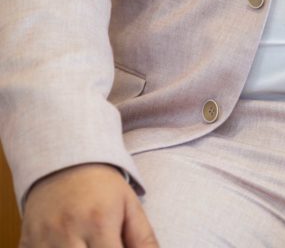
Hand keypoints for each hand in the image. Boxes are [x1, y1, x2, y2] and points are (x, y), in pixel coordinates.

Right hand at [20, 163, 157, 246]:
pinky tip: (65, 245)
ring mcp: (44, 239)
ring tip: (87, 243)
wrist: (63, 159)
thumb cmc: (102, 186)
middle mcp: (69, 232)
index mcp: (99, 223)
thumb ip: (143, 239)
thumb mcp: (129, 205)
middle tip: (103, 245)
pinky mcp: (27, 242)